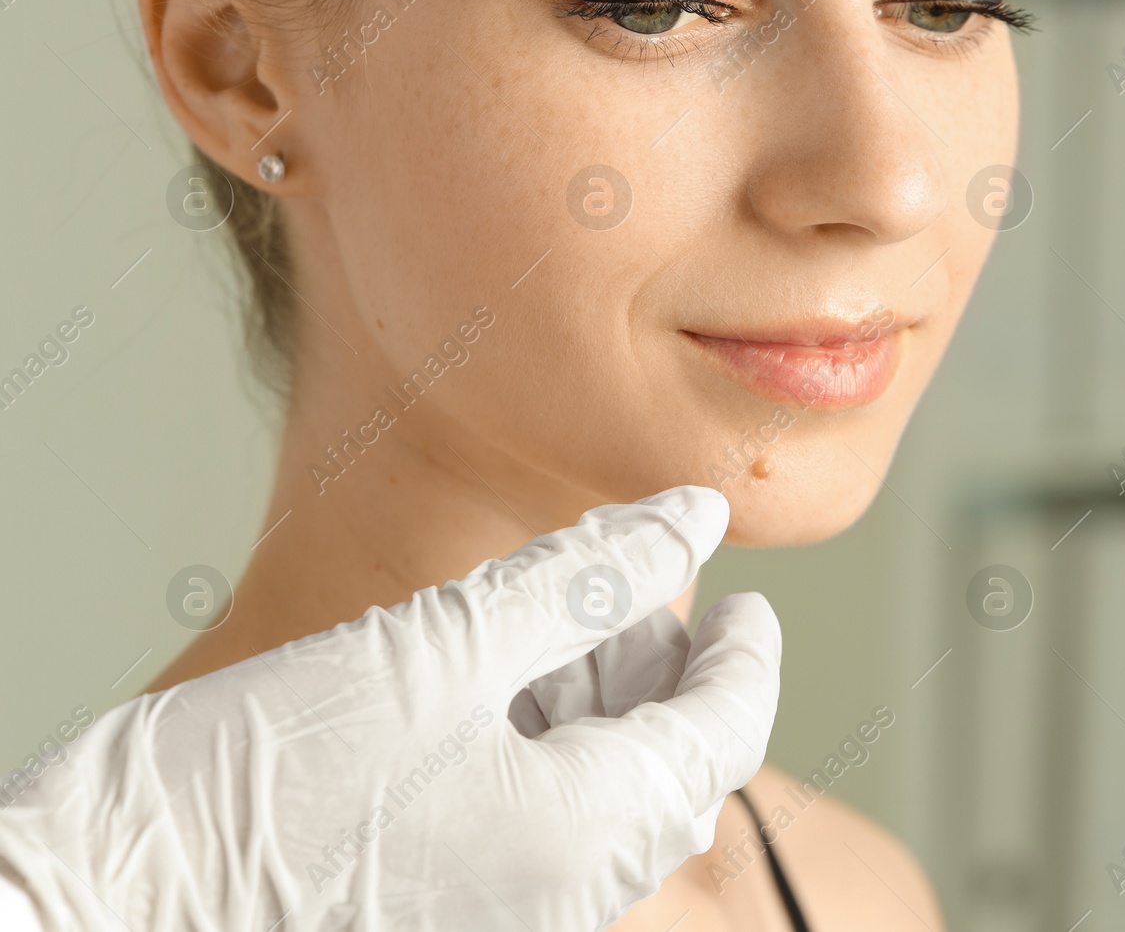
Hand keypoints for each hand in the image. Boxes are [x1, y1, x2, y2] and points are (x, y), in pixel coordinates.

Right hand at [0, 486, 780, 930]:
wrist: (93, 914)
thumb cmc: (253, 784)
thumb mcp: (435, 648)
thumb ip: (583, 578)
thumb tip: (693, 515)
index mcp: (587, 840)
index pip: (723, 733)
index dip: (749, 654)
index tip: (750, 597)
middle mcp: (567, 901)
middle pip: (666, 766)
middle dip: (662, 668)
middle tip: (631, 584)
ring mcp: (511, 920)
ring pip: (603, 796)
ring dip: (596, 703)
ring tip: (551, 621)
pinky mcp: (455, 918)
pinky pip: (541, 830)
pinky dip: (542, 748)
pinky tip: (491, 687)